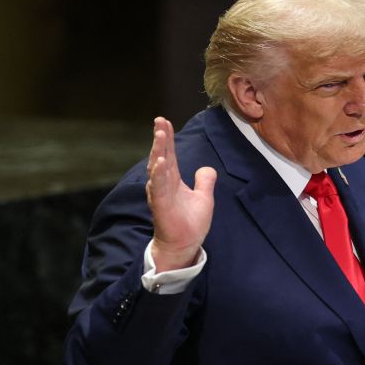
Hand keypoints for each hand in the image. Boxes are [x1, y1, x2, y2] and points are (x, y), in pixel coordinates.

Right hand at [146, 117, 216, 270]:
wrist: (184, 244)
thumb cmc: (190, 222)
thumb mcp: (203, 198)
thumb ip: (204, 182)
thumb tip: (206, 168)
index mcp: (172, 180)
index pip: (170, 154)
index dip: (168, 138)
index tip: (164, 121)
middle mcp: (163, 184)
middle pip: (162, 156)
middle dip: (161, 138)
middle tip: (160, 120)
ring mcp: (161, 194)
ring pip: (158, 168)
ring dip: (159, 151)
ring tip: (160, 134)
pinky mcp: (161, 206)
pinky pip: (160, 188)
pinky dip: (159, 174)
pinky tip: (161, 161)